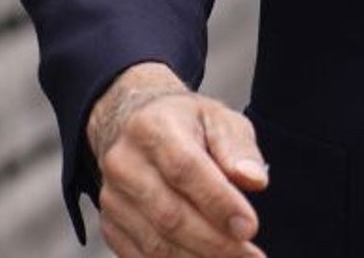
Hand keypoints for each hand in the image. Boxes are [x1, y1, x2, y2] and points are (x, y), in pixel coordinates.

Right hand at [87, 63, 269, 257]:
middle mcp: (124, 161)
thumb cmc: (182, 124)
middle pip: (169, 214)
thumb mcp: (218, 119)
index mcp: (152, 127)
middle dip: (216, 243)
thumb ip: (238, 149)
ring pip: (156, 244)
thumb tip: (253, 179)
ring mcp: (112, 196)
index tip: (249, 227)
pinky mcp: (111, 223)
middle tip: (251, 255)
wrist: (134, 126)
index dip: (218, 202)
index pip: (185, 169)